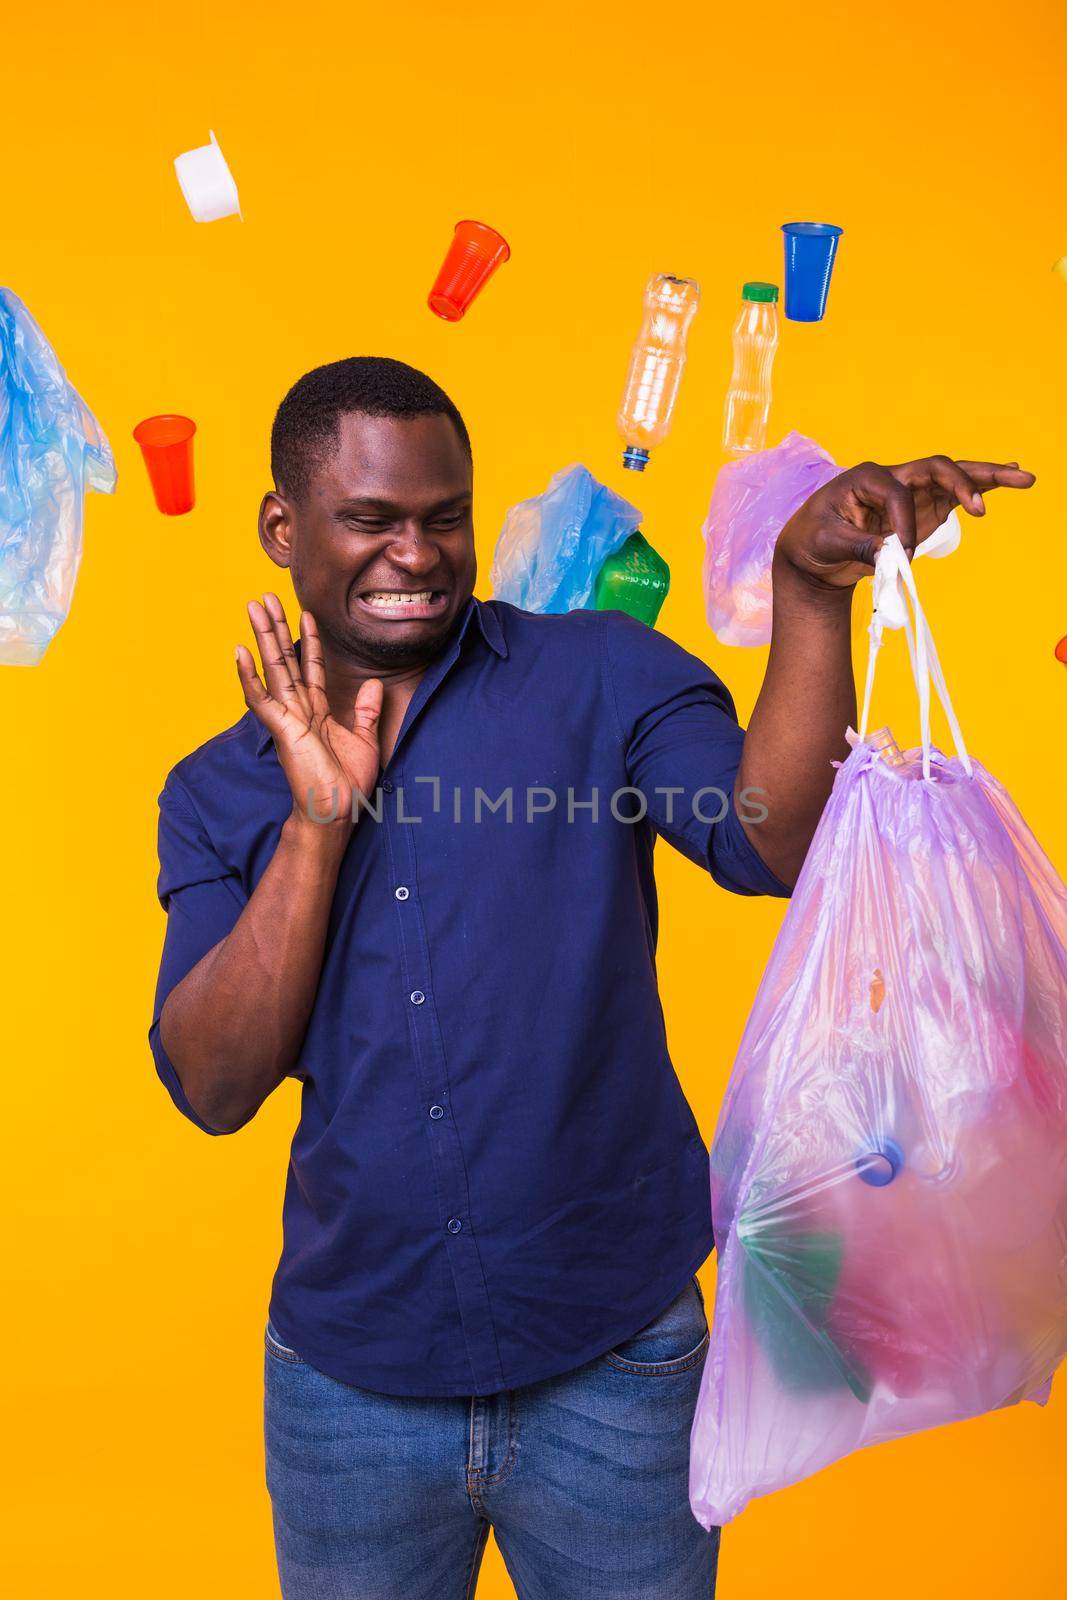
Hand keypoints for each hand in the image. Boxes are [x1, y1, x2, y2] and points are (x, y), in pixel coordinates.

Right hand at [236, 594, 382, 830]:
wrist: (337, 812)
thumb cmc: (347, 784)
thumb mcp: (365, 740)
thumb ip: (365, 712)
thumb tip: (374, 686)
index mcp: (316, 711)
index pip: (311, 666)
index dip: (309, 639)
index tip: (307, 613)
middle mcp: (298, 709)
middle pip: (285, 659)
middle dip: (276, 626)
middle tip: (265, 597)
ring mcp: (287, 718)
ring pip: (273, 669)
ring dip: (262, 637)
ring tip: (252, 607)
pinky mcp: (282, 729)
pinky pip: (262, 698)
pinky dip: (249, 676)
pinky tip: (239, 652)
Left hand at [775, 456, 1035, 589]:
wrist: (811, 554)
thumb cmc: (812, 540)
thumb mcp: (826, 542)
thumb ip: (858, 545)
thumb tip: (889, 553)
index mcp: (867, 477)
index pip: (899, 493)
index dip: (904, 525)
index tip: (899, 556)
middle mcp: (893, 478)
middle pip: (939, 469)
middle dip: (970, 478)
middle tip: (1002, 489)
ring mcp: (911, 494)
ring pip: (953, 480)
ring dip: (987, 479)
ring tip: (1024, 478)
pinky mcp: (920, 512)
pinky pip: (953, 498)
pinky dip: (977, 492)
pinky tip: (1005, 485)